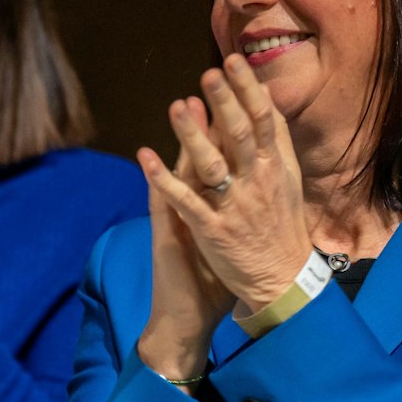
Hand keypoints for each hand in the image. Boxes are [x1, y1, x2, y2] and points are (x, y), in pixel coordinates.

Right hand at [135, 100, 234, 383]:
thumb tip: (255, 188)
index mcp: (213, 205)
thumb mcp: (227, 242)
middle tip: (213, 82)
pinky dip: (155, 180)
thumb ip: (235, 213)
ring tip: (183, 104)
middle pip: (207, 155)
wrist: (185, 319)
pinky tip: (146, 157)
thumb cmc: (209, 283)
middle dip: (213, 119)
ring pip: (182, 171)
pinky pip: (162, 204)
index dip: (238, 127)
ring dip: (182, 139)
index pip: (228, 160)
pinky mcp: (168, 236)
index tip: (248, 94)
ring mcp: (179, 218)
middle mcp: (195, 205)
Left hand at [138, 54, 308, 315]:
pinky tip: (145, 158)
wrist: (282, 282)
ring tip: (176, 105)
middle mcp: (260, 184)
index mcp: (278, 170)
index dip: (249, 90)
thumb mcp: (288, 185)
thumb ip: (276, 147)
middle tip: (208, 73)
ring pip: (212, 164)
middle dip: (225, 102)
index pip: (266, 121)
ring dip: (193, 134)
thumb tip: (269, 107)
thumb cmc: (281, 230)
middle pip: (242, 135)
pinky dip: (163, 178)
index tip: (234, 62)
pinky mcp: (212, 230)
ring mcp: (235, 207)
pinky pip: (184, 200)